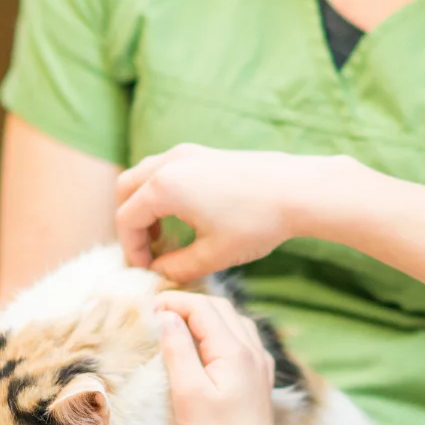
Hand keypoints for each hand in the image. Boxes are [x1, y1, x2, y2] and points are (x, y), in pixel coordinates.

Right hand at [115, 145, 354, 282]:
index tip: (146, 270)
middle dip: (131, 222)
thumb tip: (159, 272)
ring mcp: (187, 153)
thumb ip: (177, 267)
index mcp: (164, 187)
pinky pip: (167, 169)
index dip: (131, 249)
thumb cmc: (256, 223)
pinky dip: (162, 190)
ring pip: (145, 175)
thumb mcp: (213, 256)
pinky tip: (185, 214)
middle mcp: (169, 163)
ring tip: (164, 234)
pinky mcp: (204, 152)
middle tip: (148, 250)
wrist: (298, 190)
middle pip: (126, 190)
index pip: (127, 219)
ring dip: (145, 204)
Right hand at [155, 292, 284, 424]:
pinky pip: (242, 339)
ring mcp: (260, 363)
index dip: (173, 302)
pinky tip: (207, 346)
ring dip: (205, 316)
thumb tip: (167, 317)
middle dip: (188, 304)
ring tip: (178, 326)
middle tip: (158, 314)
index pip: (202, 307)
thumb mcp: (187, 392)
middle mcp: (252, 349)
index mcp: (233, 349)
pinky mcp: (260, 377)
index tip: (145, 310)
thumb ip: (178, 350)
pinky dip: (220, 331)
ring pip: (233, 321)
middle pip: (220, 308)